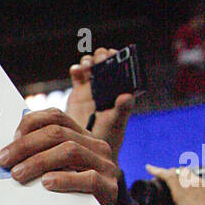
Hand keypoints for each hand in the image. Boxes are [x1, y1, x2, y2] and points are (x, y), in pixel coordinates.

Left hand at [0, 108, 119, 204]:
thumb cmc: (65, 201)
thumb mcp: (52, 173)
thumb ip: (39, 157)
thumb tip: (7, 152)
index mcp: (82, 137)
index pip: (56, 116)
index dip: (30, 124)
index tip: (10, 142)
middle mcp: (96, 147)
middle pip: (58, 133)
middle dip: (25, 146)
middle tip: (3, 161)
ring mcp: (106, 166)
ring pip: (70, 151)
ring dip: (38, 161)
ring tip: (17, 174)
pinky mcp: (110, 188)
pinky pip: (88, 178)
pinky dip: (64, 179)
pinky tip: (46, 184)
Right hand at [65, 47, 133, 161]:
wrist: (86, 149)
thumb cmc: (107, 138)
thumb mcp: (116, 124)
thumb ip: (122, 109)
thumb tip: (127, 95)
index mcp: (120, 90)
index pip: (123, 67)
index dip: (119, 57)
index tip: (114, 55)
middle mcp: (107, 87)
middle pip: (105, 62)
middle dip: (102, 56)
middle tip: (99, 59)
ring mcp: (92, 88)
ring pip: (91, 65)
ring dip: (89, 61)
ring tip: (87, 67)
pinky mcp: (78, 92)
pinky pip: (77, 75)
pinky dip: (76, 69)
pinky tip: (76, 71)